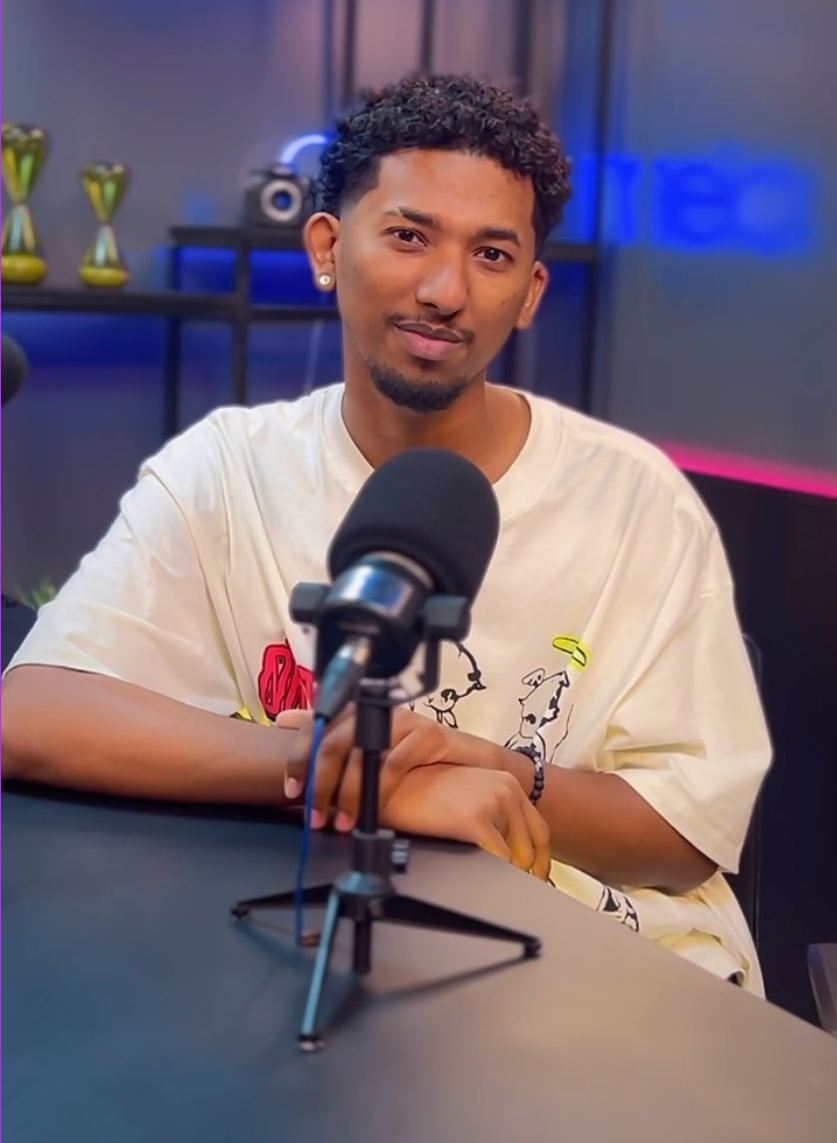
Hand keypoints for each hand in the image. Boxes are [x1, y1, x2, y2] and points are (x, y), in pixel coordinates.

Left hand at [277, 707, 501, 830]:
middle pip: (333, 742)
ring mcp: (402, 719)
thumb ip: (329, 734)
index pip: (316, 725)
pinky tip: (370, 812)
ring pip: (361, 755)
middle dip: (319, 784)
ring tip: (340, 821)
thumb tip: (285, 720)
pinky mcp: (427, 733)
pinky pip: (393, 765)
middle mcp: (376, 708)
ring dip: (346, 794)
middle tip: (314, 815)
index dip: (300, 758)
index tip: (292, 790)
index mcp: (357, 708)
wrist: (468, 761)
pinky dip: (378, 792)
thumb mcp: (367, 746)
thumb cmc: (415, 756)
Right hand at [381, 764, 551, 878]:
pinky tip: (481, 884)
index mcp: (507, 784)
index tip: (535, 880)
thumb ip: (493, 816)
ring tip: (492, 890)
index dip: (540, 862)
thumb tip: (508, 852)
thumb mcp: (467, 796)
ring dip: (506, 878)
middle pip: (531, 849)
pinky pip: (498, 862)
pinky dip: (493, 878)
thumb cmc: (421, 794)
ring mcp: (494, 804)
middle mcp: (506, 790)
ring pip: (516, 859)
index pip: (540, 832)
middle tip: (513, 894)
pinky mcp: (477, 821)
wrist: (393, 787)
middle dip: (524, 876)